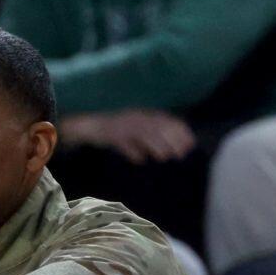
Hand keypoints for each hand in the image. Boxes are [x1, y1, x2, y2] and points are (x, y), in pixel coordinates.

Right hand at [61, 109, 195, 163]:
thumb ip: (139, 144)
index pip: (165, 120)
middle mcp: (134, 118)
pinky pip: (123, 141)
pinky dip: (132, 150)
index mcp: (141, 115)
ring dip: (156, 145)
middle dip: (171, 139)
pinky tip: (140, 159)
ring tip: (165, 157)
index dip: (179, 130)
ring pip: (143, 134)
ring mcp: (122, 125)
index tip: (190, 143)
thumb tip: (146, 157)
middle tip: (182, 153)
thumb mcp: (128, 135)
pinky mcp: (110, 133)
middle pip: (157, 127)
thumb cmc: (108, 131)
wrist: (85, 126)